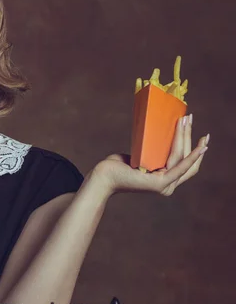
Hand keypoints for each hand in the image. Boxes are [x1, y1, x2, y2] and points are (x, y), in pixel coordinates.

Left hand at [93, 114, 208, 196]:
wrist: (103, 175)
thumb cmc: (117, 165)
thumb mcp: (140, 156)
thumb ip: (152, 152)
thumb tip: (159, 136)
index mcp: (164, 180)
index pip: (185, 164)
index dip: (194, 149)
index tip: (198, 132)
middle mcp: (168, 185)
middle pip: (187, 159)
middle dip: (191, 137)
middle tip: (190, 118)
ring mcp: (165, 186)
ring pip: (182, 158)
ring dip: (186, 137)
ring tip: (187, 120)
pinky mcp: (160, 183)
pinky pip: (180, 166)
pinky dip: (192, 156)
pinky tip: (200, 146)